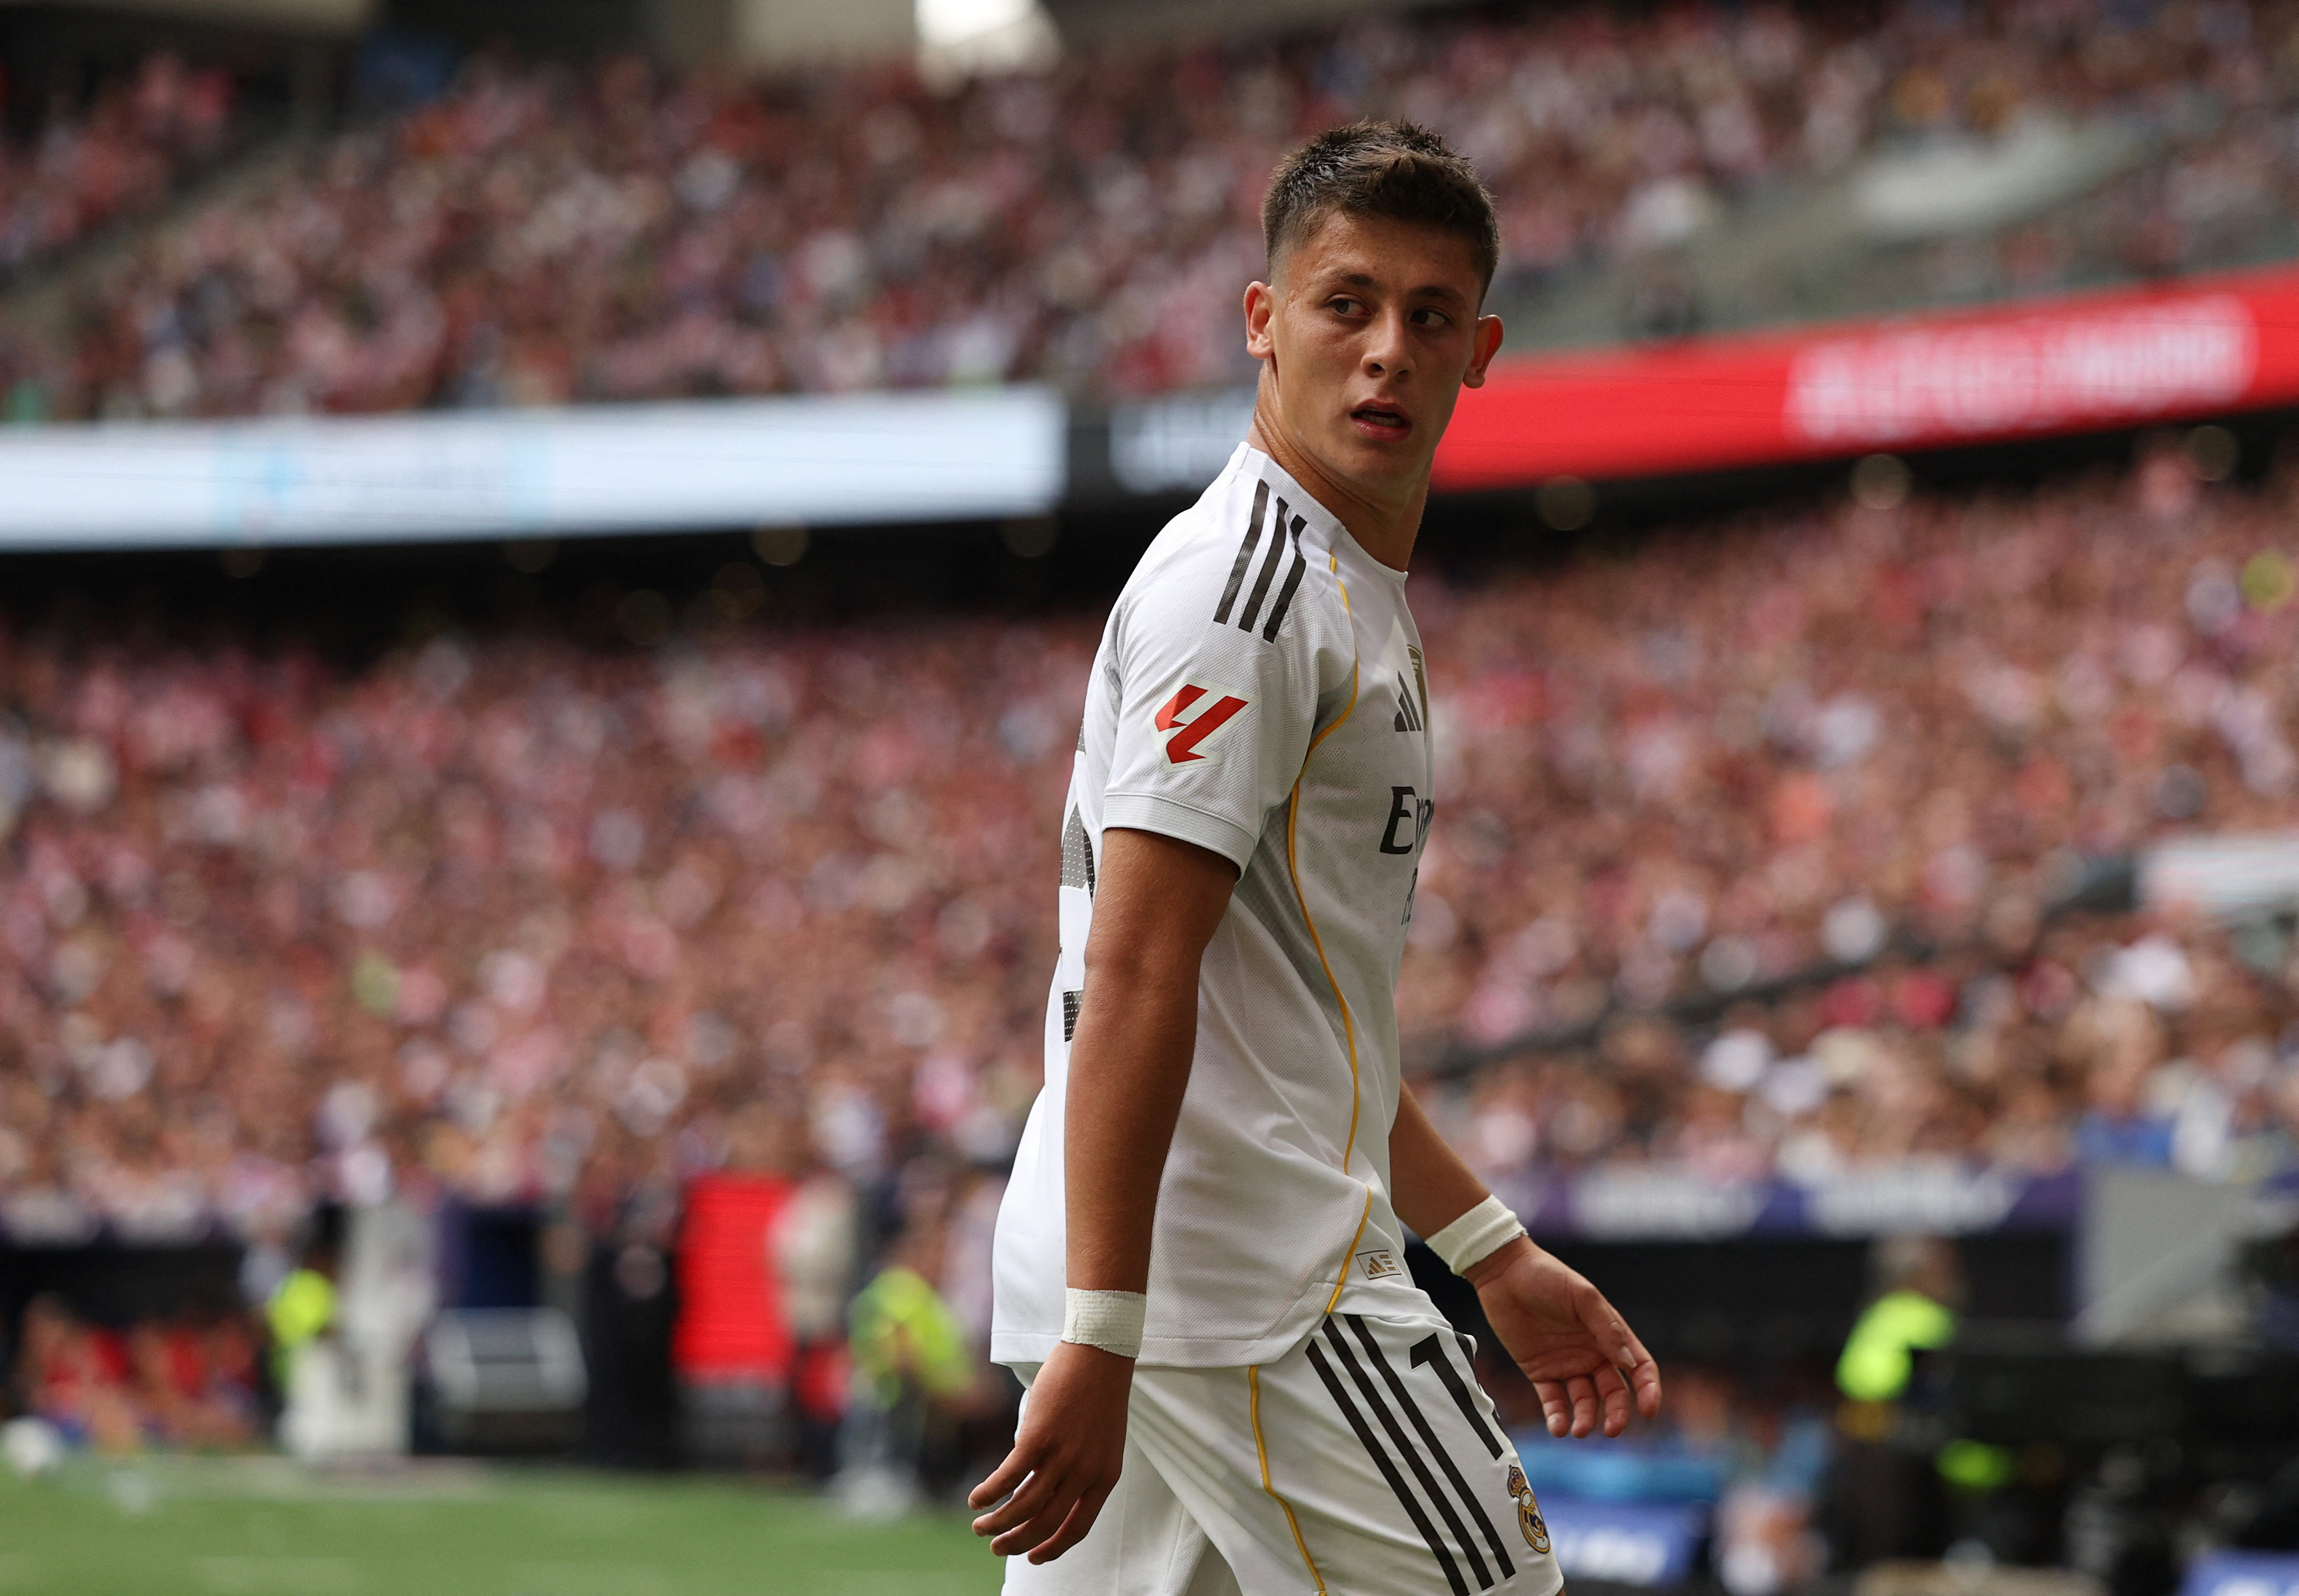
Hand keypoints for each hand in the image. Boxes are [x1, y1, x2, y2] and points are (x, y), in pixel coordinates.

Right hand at [968, 1340, 1132, 1561]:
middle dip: (1018, 1542)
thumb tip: (1041, 1489)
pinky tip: (976, 1500)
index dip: (1053, 1548)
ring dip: (997, 1523)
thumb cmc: (1098, 1392)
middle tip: (998, 1548)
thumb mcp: (1100, 1440)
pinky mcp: (1038, 1437)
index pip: (1078, 1528)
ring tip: (980, 1526)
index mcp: (1105, 1477)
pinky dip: (988, 1494)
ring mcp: (1062, 1456)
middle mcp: (1085, 1473)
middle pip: (1046, 1523)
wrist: (1100, 1351)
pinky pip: (1008, 1478)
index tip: (1034, 1558)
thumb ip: (1080, 1468)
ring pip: (1023, 1507)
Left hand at [1468, 1237, 1660, 1439]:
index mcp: (1608, 1334)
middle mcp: (1591, 1353)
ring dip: (1585, 1419)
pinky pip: (1553, 1401)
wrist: (1503, 1273)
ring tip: (1578, 1430)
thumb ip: (1607, 1328)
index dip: (1648, 1389)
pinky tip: (1558, 1428)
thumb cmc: (1546, 1276)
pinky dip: (1557, 1417)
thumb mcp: (1582, 1296)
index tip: (1649, 1411)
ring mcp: (1566, 1364)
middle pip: (1614, 1391)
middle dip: (1616, 1413)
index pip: (1638, 1367)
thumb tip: (1630, 1363)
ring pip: (1585, 1401)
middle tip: (1612, 1430)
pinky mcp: (1540, 1372)